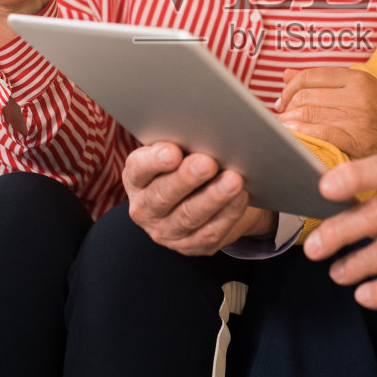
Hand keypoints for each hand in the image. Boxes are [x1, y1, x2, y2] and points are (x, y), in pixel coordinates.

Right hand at [123, 142, 278, 255]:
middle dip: (187, 179)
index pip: (139, 169)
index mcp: (136, 178)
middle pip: (163, 195)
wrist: (200, 196)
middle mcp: (145, 207)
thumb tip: (206, 130)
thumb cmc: (187, 162)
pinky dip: (227, 214)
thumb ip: (183, 141)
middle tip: (207, 163)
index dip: (155, 161)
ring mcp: (165, 231)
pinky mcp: (189, 246)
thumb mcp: (178, 149)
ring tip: (233, 180)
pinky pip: (208, 233)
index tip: (173, 152)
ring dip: (212, 198)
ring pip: (188, 216)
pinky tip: (240, 197)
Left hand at [276, 68, 376, 158]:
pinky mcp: (358, 142)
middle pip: (304, 96)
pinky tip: (296, 141)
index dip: (289, 89)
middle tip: (283, 120)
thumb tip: (286, 74)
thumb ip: (327, 82)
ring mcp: (358, 118)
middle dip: (286, 109)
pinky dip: (301, 137)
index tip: (283, 101)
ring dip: (289, 124)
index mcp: (359, 78)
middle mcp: (358, 95)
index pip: (309, 76)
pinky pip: (319, 135)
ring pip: (307, 115)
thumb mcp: (367, 91)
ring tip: (286, 131)